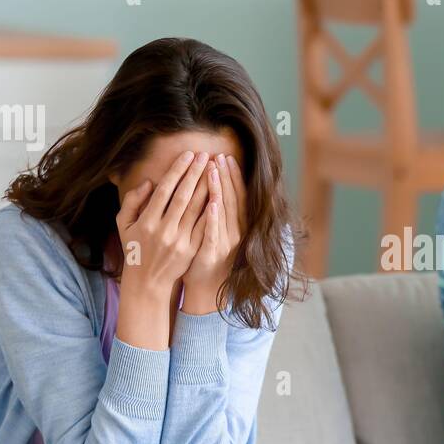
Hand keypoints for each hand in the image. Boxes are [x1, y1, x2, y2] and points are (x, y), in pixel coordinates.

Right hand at [115, 150, 210, 301]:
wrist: (147, 281)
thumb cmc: (135, 248)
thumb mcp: (124, 225)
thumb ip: (132, 201)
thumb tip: (149, 182)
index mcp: (146, 221)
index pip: (164, 190)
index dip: (177, 171)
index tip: (188, 155)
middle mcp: (163, 230)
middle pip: (183, 196)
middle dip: (196, 173)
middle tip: (207, 155)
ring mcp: (179, 241)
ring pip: (196, 209)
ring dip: (207, 187)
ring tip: (215, 169)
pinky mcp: (191, 250)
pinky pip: (204, 226)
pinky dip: (213, 210)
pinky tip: (220, 194)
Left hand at [181, 153, 246, 314]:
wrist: (206, 287)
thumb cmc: (208, 255)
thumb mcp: (216, 231)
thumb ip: (218, 211)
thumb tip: (215, 186)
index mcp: (236, 225)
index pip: (236, 195)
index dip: (232, 176)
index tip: (225, 157)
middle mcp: (235, 232)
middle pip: (232, 199)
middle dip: (226, 176)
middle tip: (219, 156)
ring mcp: (226, 243)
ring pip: (224, 212)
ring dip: (219, 190)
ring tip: (213, 171)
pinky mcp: (213, 253)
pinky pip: (214, 233)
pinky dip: (214, 218)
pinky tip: (211, 203)